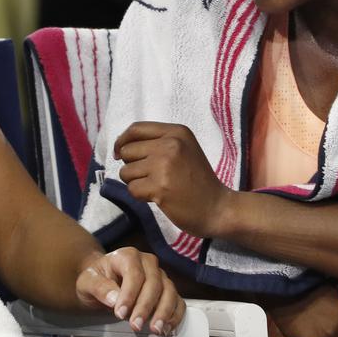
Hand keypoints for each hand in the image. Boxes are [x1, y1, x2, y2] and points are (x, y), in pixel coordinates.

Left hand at [74, 247, 185, 336]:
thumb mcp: (87, 282)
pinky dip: (175, 315)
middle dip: (145, 307)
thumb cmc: (96, 279)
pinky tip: (166, 327)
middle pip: (153, 283)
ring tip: (155, 329)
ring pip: (169, 291)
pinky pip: (178, 301)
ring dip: (164, 312)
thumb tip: (114, 298)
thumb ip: (99, 287)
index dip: (129, 295)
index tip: (120, 313)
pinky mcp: (166, 290)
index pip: (134, 274)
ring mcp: (159, 275)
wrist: (102, 282)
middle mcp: (147, 262)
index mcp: (127, 256)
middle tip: (135, 325)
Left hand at [114, 121, 232, 237]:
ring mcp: (164, 165)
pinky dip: (140, 196)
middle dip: (131, 166)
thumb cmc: (198, 180)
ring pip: (126, 172)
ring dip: (136, 182)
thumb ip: (158, 142)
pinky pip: (132, 189)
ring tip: (157, 186)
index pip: (136, 129)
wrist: (217, 207)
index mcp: (177, 132)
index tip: (119, 153)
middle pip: (127, 150)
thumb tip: (121, 147)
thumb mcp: (184, 149)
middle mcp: (170, 144)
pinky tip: (158, 197)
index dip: (122, 141)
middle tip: (150, 176)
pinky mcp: (160, 187)